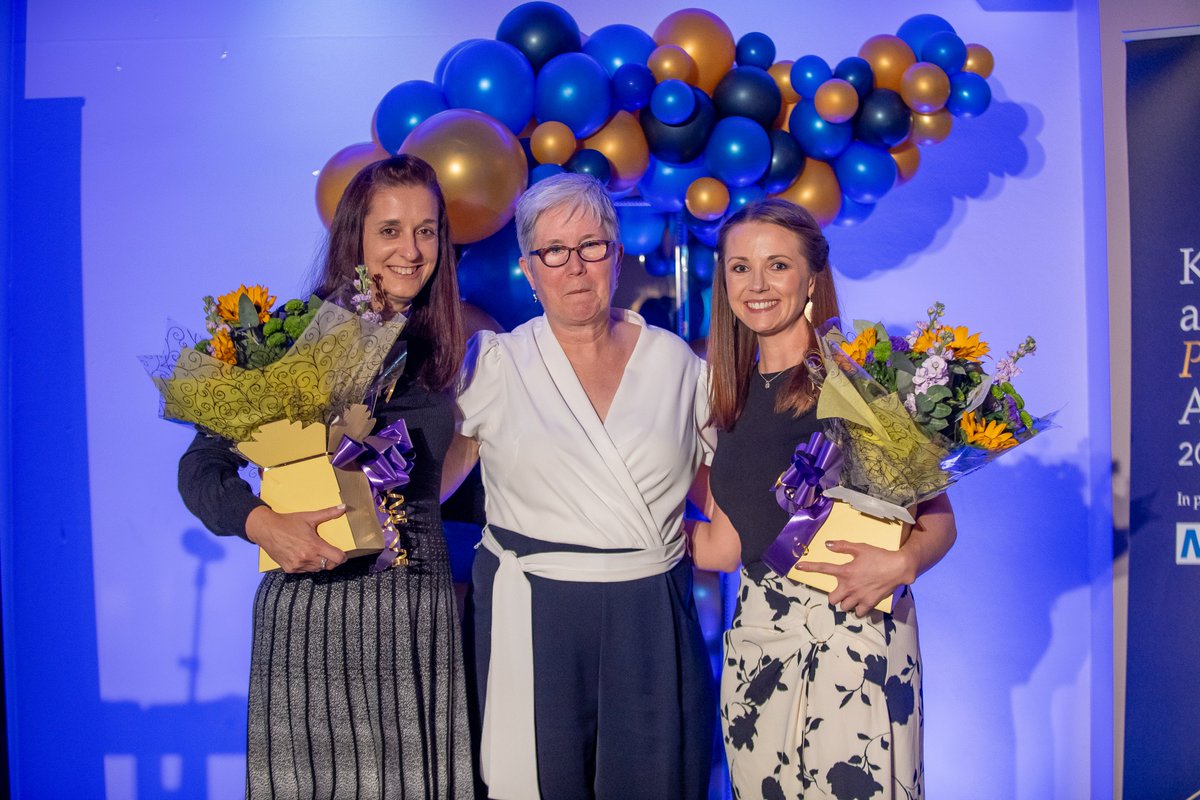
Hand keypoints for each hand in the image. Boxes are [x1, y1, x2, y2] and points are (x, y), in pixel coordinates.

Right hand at [245, 505, 348, 573]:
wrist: (266, 529)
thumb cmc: (288, 522)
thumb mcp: (309, 517)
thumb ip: (328, 514)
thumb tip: (344, 507)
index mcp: (314, 546)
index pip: (337, 558)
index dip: (343, 556)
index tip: (343, 553)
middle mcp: (306, 558)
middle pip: (329, 565)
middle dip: (332, 560)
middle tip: (331, 552)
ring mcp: (297, 565)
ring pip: (317, 569)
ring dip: (320, 563)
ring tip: (317, 552)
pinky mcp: (289, 569)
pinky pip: (305, 571)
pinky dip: (308, 565)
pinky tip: (305, 556)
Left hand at [797, 540, 914, 617]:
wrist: (898, 567)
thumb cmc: (879, 556)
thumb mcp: (860, 547)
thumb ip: (843, 546)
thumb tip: (827, 545)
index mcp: (845, 571)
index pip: (823, 568)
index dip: (809, 568)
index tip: (798, 567)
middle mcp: (849, 586)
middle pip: (832, 600)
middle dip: (834, 596)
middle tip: (841, 591)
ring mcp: (859, 596)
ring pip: (844, 607)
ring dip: (846, 603)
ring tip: (852, 597)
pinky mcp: (870, 603)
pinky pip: (858, 613)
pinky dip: (858, 610)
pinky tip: (861, 603)